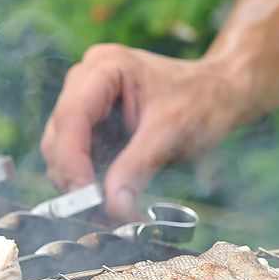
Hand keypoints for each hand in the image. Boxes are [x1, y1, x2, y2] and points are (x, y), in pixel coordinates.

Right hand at [40, 43, 246, 219]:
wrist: (220, 94)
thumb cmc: (203, 99)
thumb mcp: (173, 131)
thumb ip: (138, 167)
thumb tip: (113, 207)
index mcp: (104, 68)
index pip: (72, 116)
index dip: (72, 159)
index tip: (85, 196)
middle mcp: (84, 82)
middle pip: (58, 138)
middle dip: (74, 177)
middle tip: (98, 211)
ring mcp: (83, 105)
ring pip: (60, 154)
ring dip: (78, 186)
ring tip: (109, 211)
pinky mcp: (87, 128)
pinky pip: (73, 161)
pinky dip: (86, 185)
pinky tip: (109, 200)